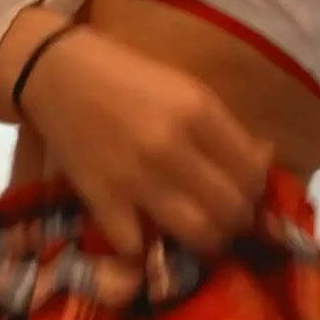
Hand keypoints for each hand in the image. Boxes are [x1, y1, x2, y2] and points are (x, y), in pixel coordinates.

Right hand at [21, 28, 272, 255]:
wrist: (56, 73)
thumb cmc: (127, 76)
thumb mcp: (187, 88)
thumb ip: (225, 127)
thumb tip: (263, 159)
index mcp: (198, 112)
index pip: (253, 173)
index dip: (257, 189)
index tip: (248, 191)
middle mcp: (171, 149)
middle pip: (230, 210)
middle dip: (238, 220)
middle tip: (229, 218)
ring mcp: (135, 179)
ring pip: (196, 234)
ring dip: (207, 241)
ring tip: (202, 233)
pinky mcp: (102, 200)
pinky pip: (137, 245)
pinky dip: (147, 246)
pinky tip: (149, 233)